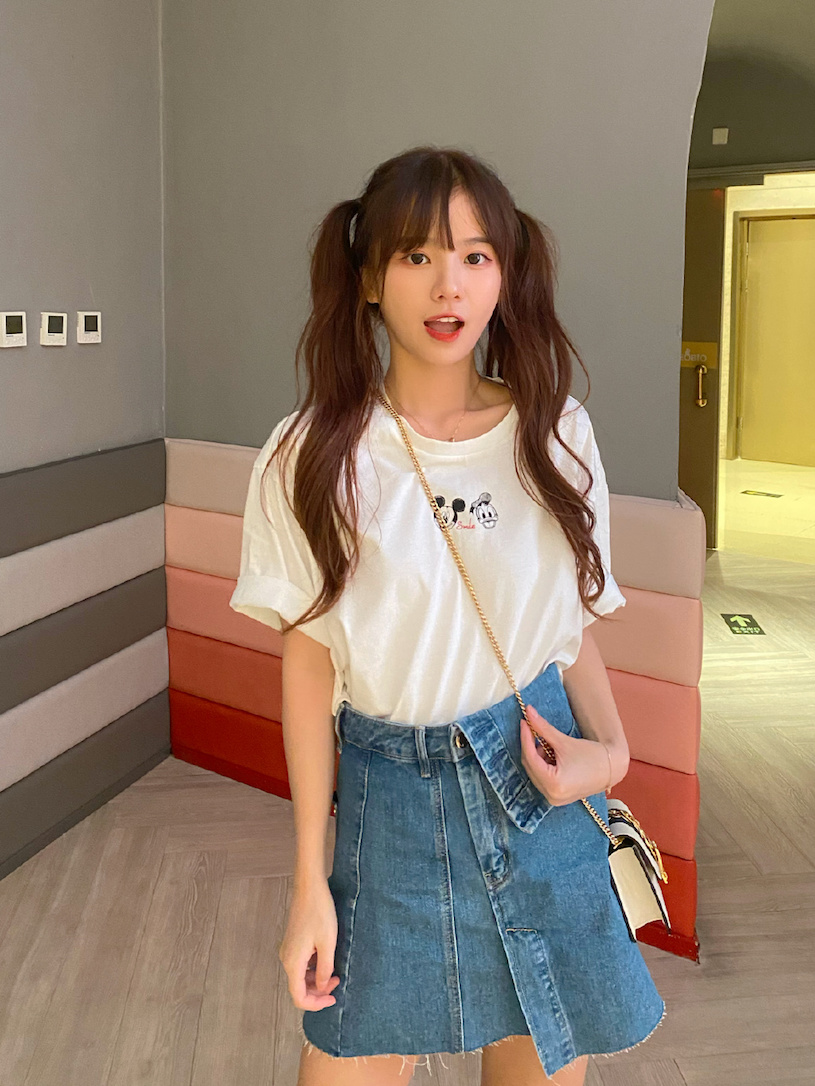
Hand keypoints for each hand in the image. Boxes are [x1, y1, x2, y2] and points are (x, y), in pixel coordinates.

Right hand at [278, 877, 340, 1010]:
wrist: (309, 887)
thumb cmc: (320, 912)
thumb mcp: (328, 943)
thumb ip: (324, 970)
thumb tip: (321, 987)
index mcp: (293, 962)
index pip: (299, 997)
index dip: (316, 1004)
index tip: (333, 999)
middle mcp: (286, 959)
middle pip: (299, 987)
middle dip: (318, 991)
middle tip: (338, 981)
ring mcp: (288, 949)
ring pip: (300, 976)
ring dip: (316, 980)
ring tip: (335, 972)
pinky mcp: (293, 942)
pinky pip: (301, 964)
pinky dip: (313, 968)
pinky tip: (326, 959)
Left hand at [519, 704, 610, 806]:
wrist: (611, 769)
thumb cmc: (592, 756)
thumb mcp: (564, 742)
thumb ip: (543, 728)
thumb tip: (528, 711)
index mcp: (554, 784)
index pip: (530, 757)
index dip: (525, 737)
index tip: (524, 721)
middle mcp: (551, 796)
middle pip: (530, 766)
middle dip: (530, 746)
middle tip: (532, 728)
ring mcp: (554, 799)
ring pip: (535, 772)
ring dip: (537, 756)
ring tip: (548, 743)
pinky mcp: (557, 798)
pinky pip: (542, 779)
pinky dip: (543, 765)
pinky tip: (552, 755)